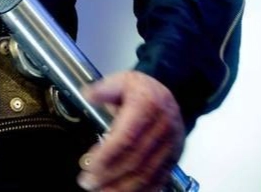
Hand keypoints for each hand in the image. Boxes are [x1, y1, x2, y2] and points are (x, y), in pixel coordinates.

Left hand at [76, 71, 183, 191]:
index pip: (127, 137)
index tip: (88, 165)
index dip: (107, 155)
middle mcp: (162, 128)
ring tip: (100, 191)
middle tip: (87, 182)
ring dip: (122, 188)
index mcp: (148, 106)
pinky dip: (141, 191)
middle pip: (135, 160)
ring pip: (147, 174)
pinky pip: (158, 180)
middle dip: (109, 175)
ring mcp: (170, 146)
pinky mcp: (173, 159)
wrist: (171, 96)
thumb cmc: (143, 90)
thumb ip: (104, 89)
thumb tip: (88, 95)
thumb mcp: (122, 80)